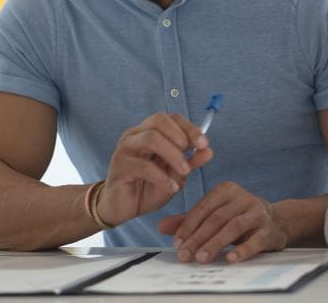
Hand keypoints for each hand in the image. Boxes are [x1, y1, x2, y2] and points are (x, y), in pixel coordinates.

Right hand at [96, 112, 212, 226]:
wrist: (124, 209)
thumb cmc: (149, 188)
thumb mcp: (175, 175)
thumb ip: (191, 162)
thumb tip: (209, 150)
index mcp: (149, 131)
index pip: (170, 117)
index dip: (189, 127)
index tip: (204, 144)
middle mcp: (135, 135)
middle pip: (159, 120)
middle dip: (180, 137)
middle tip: (189, 160)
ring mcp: (125, 149)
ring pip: (151, 138)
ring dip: (173, 155)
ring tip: (184, 172)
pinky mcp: (119, 166)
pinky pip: (143, 165)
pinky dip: (161, 176)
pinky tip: (171, 187)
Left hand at [158, 181, 287, 262]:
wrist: (276, 221)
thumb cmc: (239, 216)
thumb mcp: (214, 213)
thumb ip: (189, 219)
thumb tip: (161, 227)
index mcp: (226, 190)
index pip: (203, 208)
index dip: (188, 226)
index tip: (177, 244)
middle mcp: (242, 197)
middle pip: (216, 218)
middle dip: (198, 238)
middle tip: (185, 255)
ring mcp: (257, 212)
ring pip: (233, 227)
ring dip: (215, 243)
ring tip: (202, 258)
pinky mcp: (268, 229)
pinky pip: (255, 239)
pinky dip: (243, 249)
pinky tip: (231, 258)